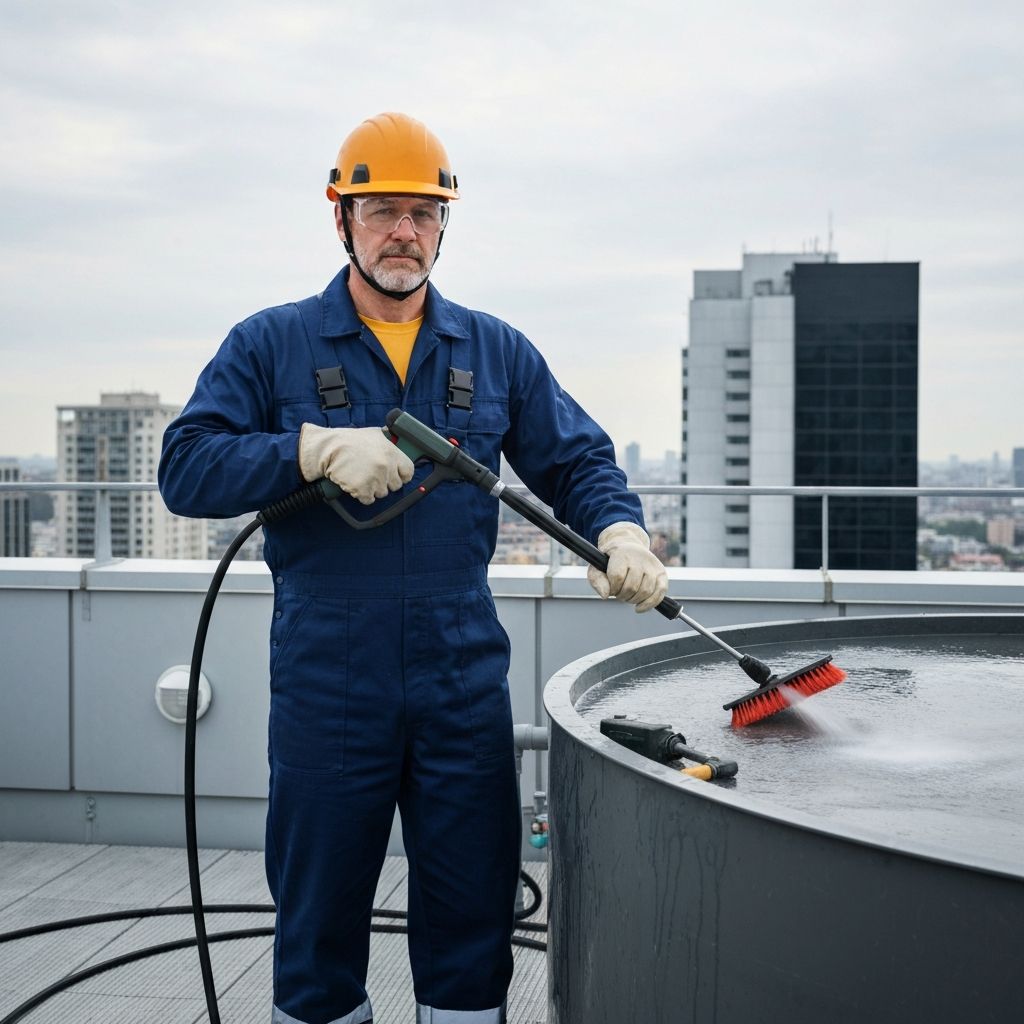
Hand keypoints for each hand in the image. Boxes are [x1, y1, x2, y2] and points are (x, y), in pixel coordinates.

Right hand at [299, 424, 413, 504]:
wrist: (329, 449)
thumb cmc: (350, 441)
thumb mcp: (374, 434)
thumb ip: (389, 440)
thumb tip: (399, 438)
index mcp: (392, 453)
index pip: (408, 471)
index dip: (401, 475)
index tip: (395, 475)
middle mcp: (386, 467)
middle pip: (395, 485)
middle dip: (385, 482)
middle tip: (373, 475)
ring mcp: (375, 480)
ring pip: (382, 493)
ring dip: (373, 489)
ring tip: (361, 476)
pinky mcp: (363, 490)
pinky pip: (368, 499)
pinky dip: (362, 495)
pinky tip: (355, 483)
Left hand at [587, 522, 667, 612]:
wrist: (626, 545)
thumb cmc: (609, 561)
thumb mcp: (596, 568)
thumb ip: (597, 581)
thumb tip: (605, 595)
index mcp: (622, 553)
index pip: (617, 577)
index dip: (612, 588)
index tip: (610, 587)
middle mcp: (640, 557)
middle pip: (631, 586)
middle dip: (622, 595)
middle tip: (618, 592)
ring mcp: (653, 564)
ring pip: (645, 591)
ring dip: (633, 600)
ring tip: (627, 595)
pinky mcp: (662, 573)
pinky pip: (660, 592)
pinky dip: (650, 604)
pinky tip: (639, 608)